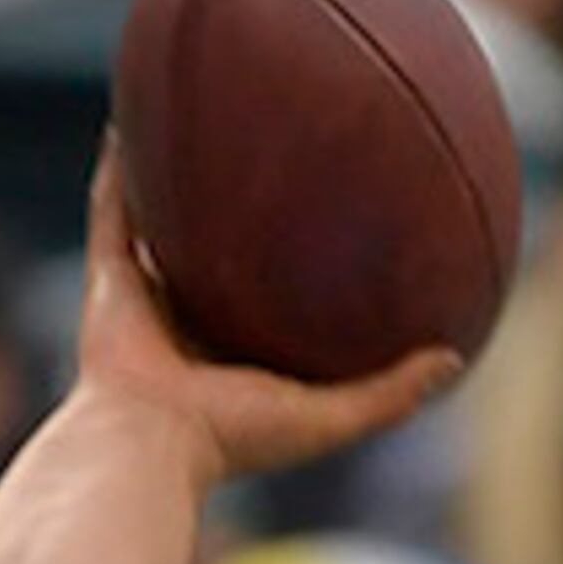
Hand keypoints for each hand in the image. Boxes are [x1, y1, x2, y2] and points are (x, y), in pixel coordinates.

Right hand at [67, 141, 465, 488]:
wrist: (150, 444)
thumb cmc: (234, 440)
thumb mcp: (330, 418)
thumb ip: (391, 394)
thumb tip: (455, 359)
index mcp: (228, 356)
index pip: (258, 301)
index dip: (286, 264)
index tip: (323, 220)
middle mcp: (182, 323)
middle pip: (207, 255)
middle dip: (227, 214)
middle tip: (262, 156)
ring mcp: (142, 299)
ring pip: (155, 225)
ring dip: (166, 180)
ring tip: (189, 122)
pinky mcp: (107, 281)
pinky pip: (111, 210)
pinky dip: (116, 168)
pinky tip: (130, 118)